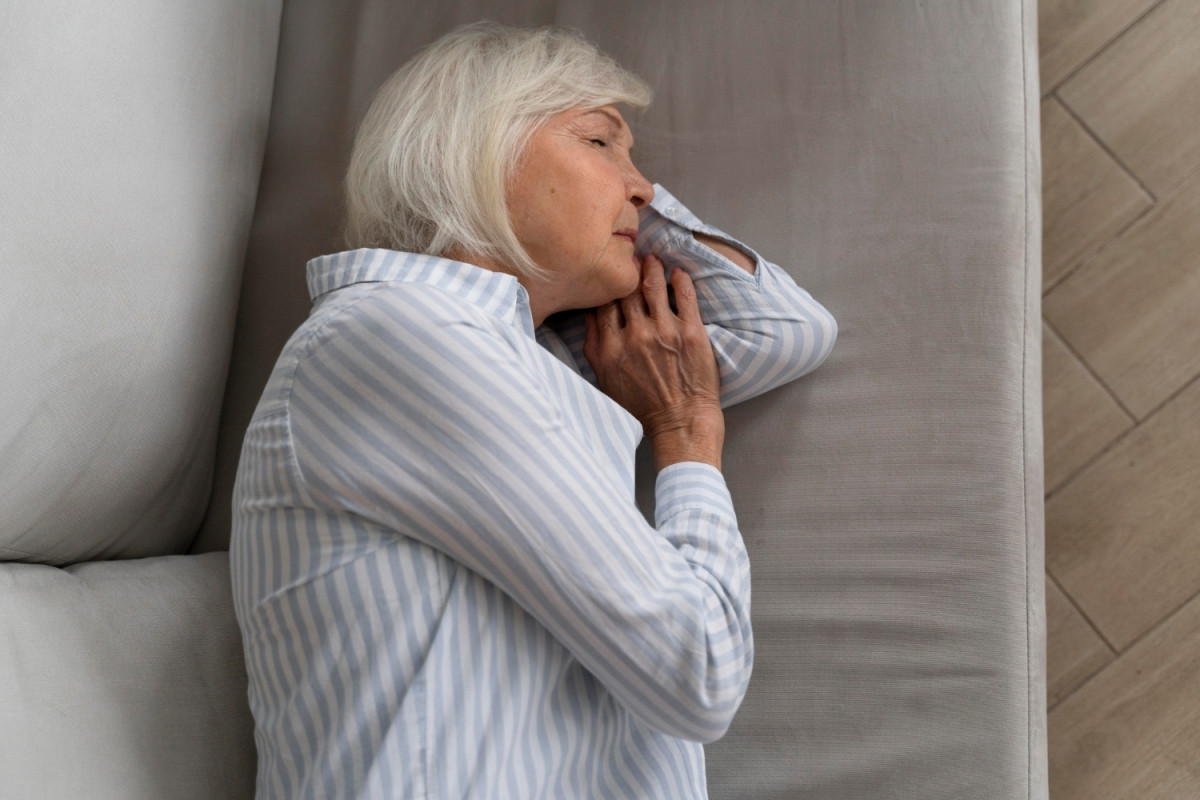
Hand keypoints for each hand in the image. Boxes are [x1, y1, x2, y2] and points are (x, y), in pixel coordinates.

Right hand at [585, 254, 724, 470]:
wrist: (680, 422)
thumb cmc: (642, 406)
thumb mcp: (606, 379)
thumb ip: (595, 346)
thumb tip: (588, 315)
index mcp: (611, 348)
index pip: (604, 304)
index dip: (607, 285)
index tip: (611, 274)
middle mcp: (635, 336)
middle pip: (626, 291)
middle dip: (628, 270)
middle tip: (631, 258)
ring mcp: (665, 332)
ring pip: (654, 286)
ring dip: (652, 268)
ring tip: (652, 259)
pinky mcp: (692, 332)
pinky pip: (685, 295)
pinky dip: (680, 280)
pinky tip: (678, 273)